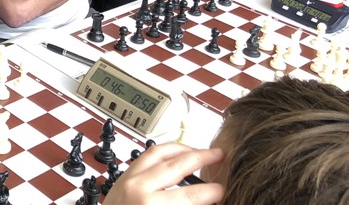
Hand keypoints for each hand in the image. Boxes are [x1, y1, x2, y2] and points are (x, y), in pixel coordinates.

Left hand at [104, 143, 224, 204]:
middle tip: (220, 155)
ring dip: (184, 148)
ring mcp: (129, 179)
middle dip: (203, 158)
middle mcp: (139, 189)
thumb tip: (208, 201)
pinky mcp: (124, 176)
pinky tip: (177, 151)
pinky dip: (164, 149)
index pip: (190, 195)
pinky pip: (147, 154)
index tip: (224, 189)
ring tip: (201, 149)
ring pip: (160, 153)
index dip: (212, 191)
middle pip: (177, 165)